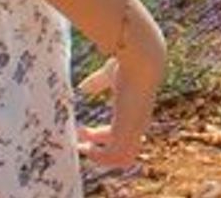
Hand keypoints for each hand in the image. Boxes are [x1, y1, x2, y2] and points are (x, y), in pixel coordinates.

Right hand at [75, 12, 165, 170]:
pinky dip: (99, 157)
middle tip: (80, 146)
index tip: (81, 131)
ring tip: (82, 146)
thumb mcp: (108, 75)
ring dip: (99, 157)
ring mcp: (136, 129)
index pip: (120, 135)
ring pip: (122, 159)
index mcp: (135, 114)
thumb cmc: (127, 63)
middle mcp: (138, 124)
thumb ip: (98, 82)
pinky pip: (115, 157)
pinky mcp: (130, 131)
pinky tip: (86, 144)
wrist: (141, 60)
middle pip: (123, 151)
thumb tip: (83, 88)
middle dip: (99, 152)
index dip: (100, 136)